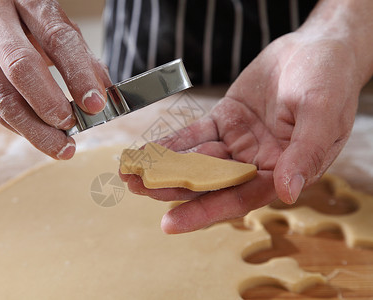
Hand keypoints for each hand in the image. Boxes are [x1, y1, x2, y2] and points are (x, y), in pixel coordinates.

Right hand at [0, 0, 110, 158]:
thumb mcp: (44, 19)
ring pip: (4, 99)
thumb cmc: (7, 14)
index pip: (56, 39)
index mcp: (23, 0)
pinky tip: (36, 134)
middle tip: (73, 127)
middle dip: (52, 106)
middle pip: (22, 69)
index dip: (79, 75)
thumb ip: (77, 52)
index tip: (96, 104)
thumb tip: (105, 88)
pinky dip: (17, 127)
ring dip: (36, 129)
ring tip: (60, 146)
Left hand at [122, 25, 369, 232]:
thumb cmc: (330, 80)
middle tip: (137, 187)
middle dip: (173, 187)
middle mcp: (257, 162)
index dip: (204, 212)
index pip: (239, 198)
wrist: (318, 46)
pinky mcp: (226, 120)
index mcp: (283, 171)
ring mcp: (239, 141)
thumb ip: (304, 153)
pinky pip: (196, 134)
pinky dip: (173, 141)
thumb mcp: (323, 114)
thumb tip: (287, 193)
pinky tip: (149, 149)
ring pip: (197, 159)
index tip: (169, 223)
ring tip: (132, 170)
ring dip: (166, 165)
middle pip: (209, 182)